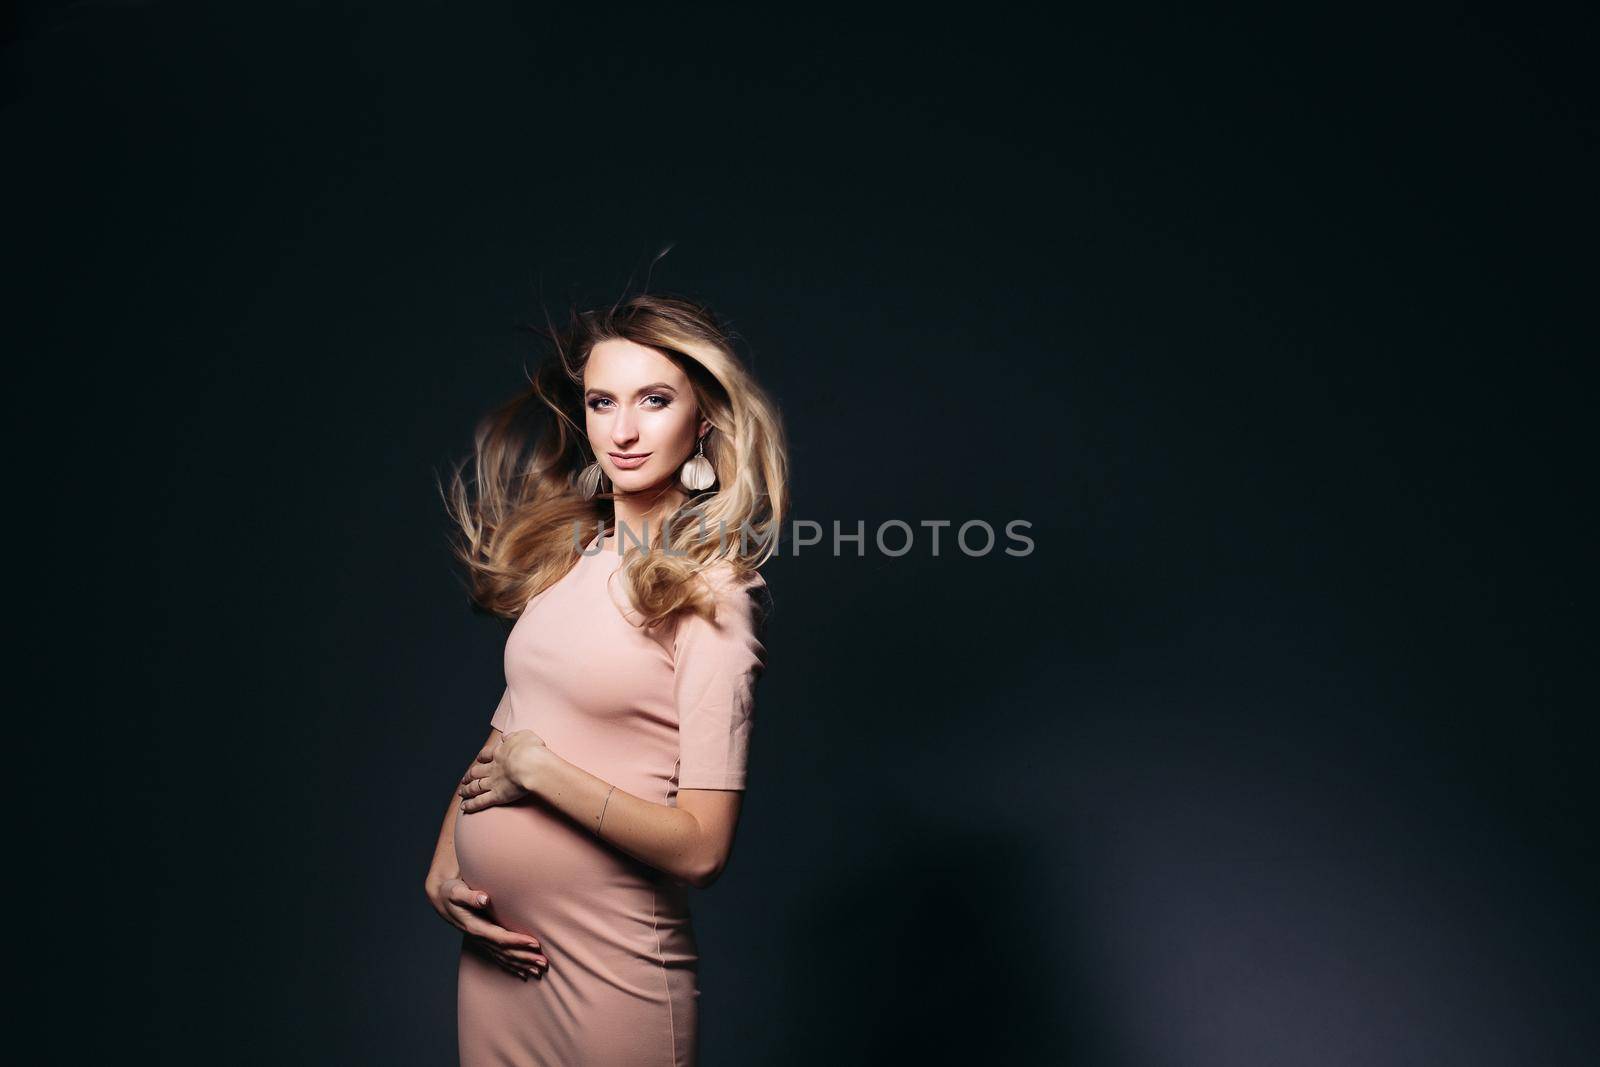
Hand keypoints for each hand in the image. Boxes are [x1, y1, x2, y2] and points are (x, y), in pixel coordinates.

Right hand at [426, 875, 548, 980]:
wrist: (442, 899)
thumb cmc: (451, 892)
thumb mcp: (456, 892)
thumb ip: (470, 896)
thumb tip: (484, 899)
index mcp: (475, 927)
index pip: (500, 938)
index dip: (517, 941)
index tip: (535, 943)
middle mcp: (479, 938)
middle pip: (505, 952)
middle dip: (525, 958)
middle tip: (544, 963)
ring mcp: (482, 942)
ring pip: (504, 957)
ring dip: (522, 964)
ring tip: (539, 971)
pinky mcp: (484, 942)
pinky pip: (499, 957)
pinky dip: (512, 966)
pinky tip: (523, 973)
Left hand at [459, 729, 548, 813]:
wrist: (531, 764)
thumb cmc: (531, 749)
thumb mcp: (524, 736)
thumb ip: (513, 736)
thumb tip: (506, 737)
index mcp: (499, 753)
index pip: (485, 755)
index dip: (481, 757)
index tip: (478, 759)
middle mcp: (493, 768)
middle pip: (476, 772)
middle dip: (469, 776)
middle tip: (464, 780)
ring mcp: (493, 783)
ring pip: (475, 787)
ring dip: (467, 790)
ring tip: (461, 793)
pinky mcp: (497, 796)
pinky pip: (480, 801)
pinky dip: (471, 805)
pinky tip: (464, 807)